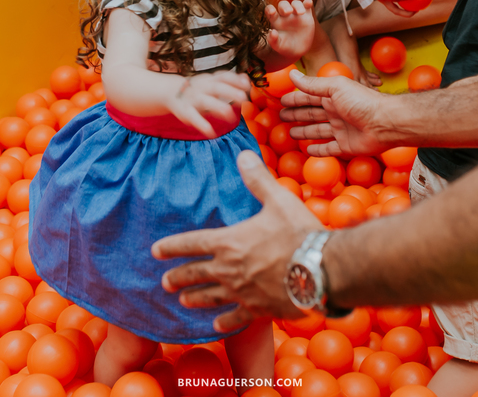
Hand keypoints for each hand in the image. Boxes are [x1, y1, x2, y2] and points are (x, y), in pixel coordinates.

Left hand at [152, 150, 323, 331]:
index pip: (191, 243)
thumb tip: (243, 154)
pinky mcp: (258, 309)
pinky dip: (225, 320)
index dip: (171, 247)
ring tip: (183, 301)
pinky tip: (217, 324)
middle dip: (177, 276)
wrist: (322, 269)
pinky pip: (236, 317)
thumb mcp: (278, 199)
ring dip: (195, 298)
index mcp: (229, 242)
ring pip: (210, 297)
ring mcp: (242, 292)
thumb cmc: (299, 232)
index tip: (155, 251)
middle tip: (164, 282)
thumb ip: (258, 179)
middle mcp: (229, 270)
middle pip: (195, 274)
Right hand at [168, 71, 251, 136]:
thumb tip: (246, 78)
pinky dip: (202, 125)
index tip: (248, 85)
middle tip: (243, 98)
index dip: (236, 80)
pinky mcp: (185, 111)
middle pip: (217, 87)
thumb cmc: (198, 88)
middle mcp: (202, 87)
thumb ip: (229, 81)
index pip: (224, 76)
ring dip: (218, 107)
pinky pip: (193, 117)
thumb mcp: (212, 82)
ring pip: (206, 101)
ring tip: (231, 115)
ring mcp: (193, 99)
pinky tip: (211, 133)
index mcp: (210, 80)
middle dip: (230, 92)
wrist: (170, 91)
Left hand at [266, 0, 315, 59]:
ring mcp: (296, 14)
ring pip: (295, 3)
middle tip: (288, 12)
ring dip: (297, 6)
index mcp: (276, 20)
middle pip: (283, 4)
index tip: (272, 11)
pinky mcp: (307, 15)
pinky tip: (308, 3)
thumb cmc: (285, 47)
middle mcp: (285, 15)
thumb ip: (273, 40)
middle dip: (284, 6)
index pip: (270, 11)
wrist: (299, 50)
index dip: (270, 9)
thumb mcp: (278, 46)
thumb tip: (271, 32)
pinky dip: (308, 3)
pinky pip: (307, 5)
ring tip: (301, 13)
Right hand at [279, 69, 396, 155]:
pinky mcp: (346, 147)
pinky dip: (319, 150)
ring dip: (304, 132)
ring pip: (318, 131)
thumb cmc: (361, 101)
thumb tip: (292, 74)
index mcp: (333, 97)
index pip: (309, 97)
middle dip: (297, 115)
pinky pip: (329, 149)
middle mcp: (336, 112)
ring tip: (290, 133)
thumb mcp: (335, 87)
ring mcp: (341, 130)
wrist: (385, 122)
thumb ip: (313, 84)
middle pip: (312, 114)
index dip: (295, 99)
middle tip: (281, 117)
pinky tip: (308, 150)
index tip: (281, 101)